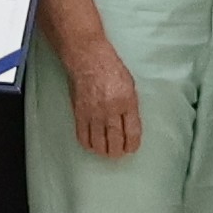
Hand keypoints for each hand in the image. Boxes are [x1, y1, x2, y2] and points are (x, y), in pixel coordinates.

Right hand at [60, 29, 141, 158]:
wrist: (88, 59)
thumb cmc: (111, 68)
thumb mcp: (130, 85)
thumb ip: (130, 107)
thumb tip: (129, 125)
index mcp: (127, 102)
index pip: (132, 132)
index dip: (132, 145)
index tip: (131, 148)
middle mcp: (111, 109)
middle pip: (115, 140)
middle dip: (118, 151)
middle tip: (118, 153)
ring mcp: (94, 112)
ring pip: (99, 142)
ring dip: (103, 151)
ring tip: (106, 152)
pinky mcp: (80, 112)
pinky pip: (83, 135)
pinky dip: (88, 144)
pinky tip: (92, 145)